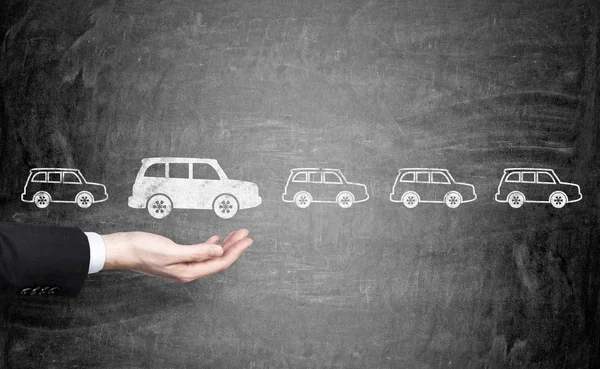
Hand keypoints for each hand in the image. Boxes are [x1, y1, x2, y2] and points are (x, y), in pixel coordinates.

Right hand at [101, 229, 251, 281]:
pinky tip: (215, 239)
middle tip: (246, 234)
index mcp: (188, 271)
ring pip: (210, 255)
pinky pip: (200, 252)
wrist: (121, 249)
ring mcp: (182, 264)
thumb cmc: (142, 250)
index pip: (219, 262)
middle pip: (217, 259)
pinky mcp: (177, 257)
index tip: (247, 239)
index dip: (235, 251)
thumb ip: (197, 252)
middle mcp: (187, 270)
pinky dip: (210, 244)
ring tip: (236, 234)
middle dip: (234, 246)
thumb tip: (218, 250)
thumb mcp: (172, 251)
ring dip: (224, 244)